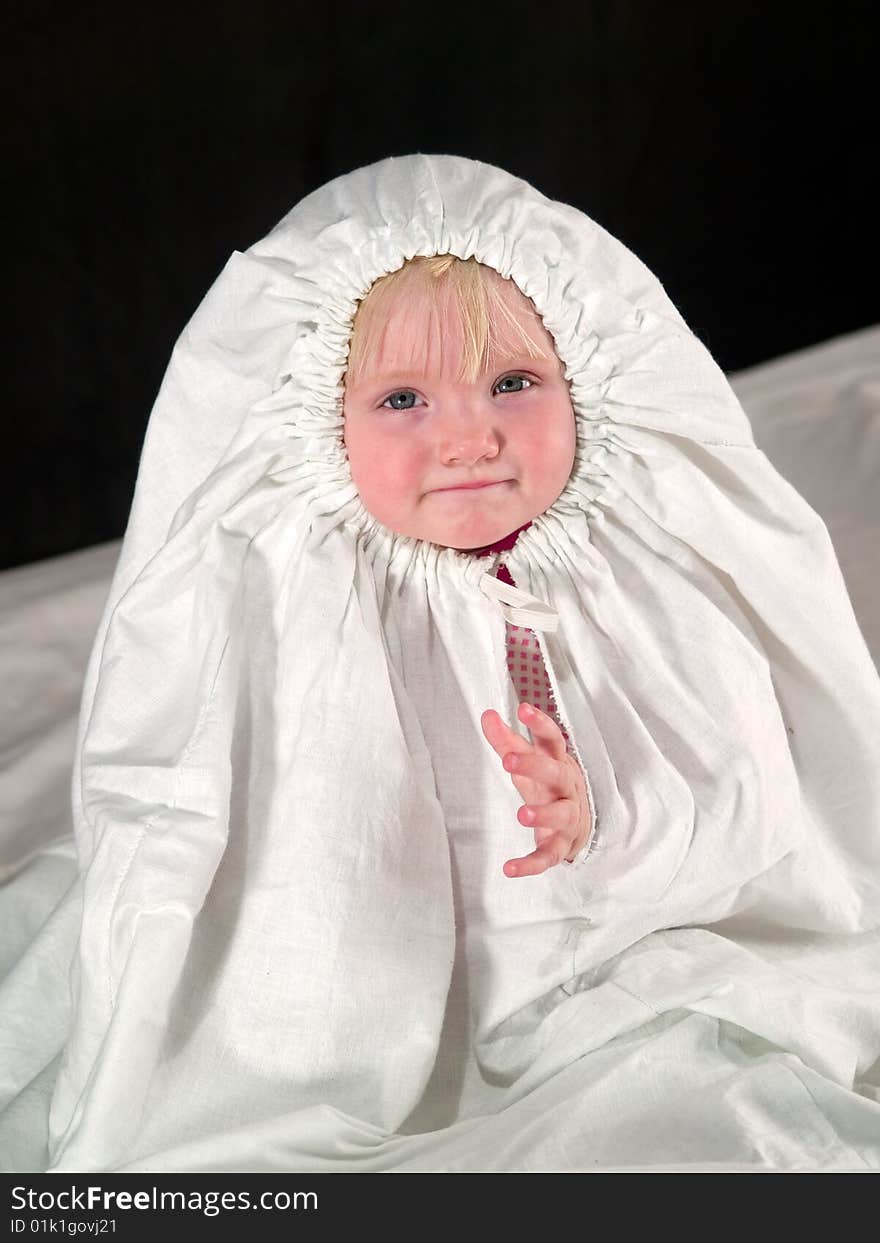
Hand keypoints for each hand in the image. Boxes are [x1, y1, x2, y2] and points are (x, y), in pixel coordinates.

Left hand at [480, 702, 591, 877]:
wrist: (580, 826)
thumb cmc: (549, 786)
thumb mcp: (530, 762)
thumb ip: (508, 740)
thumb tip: (487, 714)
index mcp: (557, 762)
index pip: (552, 739)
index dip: (540, 724)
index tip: (523, 709)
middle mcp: (565, 788)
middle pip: (555, 773)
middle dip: (534, 767)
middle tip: (508, 761)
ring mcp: (566, 817)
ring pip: (561, 814)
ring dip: (543, 813)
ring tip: (522, 814)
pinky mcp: (560, 845)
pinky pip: (548, 856)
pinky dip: (530, 864)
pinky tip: (509, 869)